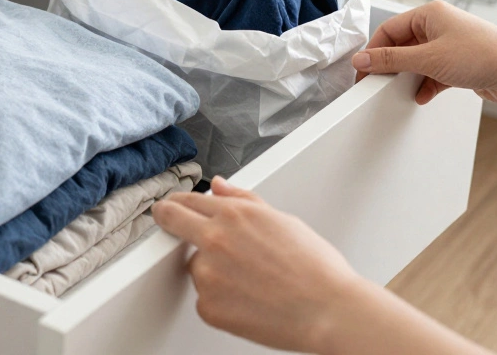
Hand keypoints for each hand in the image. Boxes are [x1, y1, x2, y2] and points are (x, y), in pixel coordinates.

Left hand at [152, 177, 361, 352]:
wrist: (329, 311)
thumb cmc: (316, 269)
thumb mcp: (282, 220)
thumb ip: (243, 200)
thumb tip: (219, 185)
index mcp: (233, 214)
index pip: (186, 200)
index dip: (178, 203)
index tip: (173, 207)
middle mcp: (214, 240)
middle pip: (169, 218)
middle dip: (166, 217)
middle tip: (169, 223)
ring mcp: (208, 275)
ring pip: (195, 266)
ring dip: (210, 269)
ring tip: (249, 280)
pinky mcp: (208, 306)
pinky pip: (204, 298)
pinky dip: (220, 299)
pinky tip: (249, 300)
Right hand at [353, 0, 496, 106]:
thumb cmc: (486, 55)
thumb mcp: (429, 58)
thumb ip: (392, 60)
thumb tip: (362, 59)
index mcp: (430, 14)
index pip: (388, 29)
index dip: (373, 50)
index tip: (362, 70)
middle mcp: (439, 26)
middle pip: (401, 45)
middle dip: (390, 66)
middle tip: (376, 83)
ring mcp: (450, 46)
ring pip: (417, 61)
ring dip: (408, 77)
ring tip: (399, 91)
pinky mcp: (460, 64)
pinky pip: (432, 73)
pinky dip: (425, 85)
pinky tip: (422, 96)